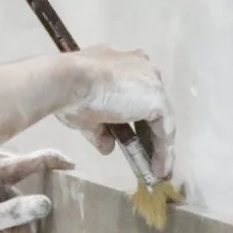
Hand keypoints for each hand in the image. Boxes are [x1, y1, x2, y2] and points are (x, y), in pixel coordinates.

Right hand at [58, 46, 175, 178]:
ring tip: (155, 169)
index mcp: (121, 62)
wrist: (68, 80)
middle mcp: (141, 66)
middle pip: (149, 104)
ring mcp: (152, 82)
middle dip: (147, 132)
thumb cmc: (70, 92)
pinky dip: (163, 151)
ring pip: (159, 118)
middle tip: (143, 154)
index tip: (131, 137)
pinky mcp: (158, 100)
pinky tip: (159, 170)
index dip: (133, 116)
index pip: (133, 92)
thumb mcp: (85, 114)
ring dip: (158, 145)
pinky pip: (164, 131)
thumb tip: (108, 147)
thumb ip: (100, 130)